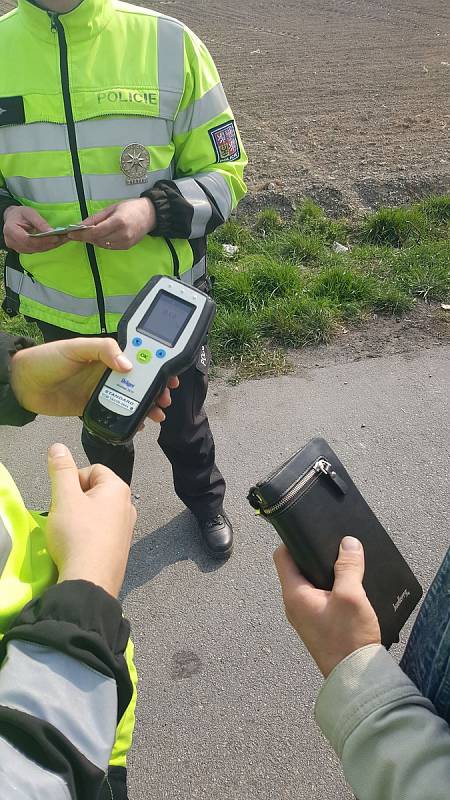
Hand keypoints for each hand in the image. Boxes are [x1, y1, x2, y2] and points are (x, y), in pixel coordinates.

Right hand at [3, 206, 68, 253]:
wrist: (12, 218)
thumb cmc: (19, 214)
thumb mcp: (29, 212)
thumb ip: (39, 222)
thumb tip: (51, 231)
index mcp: (11, 230)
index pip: (27, 240)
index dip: (42, 240)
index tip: (55, 237)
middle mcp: (12, 242)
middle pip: (33, 247)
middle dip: (50, 243)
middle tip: (63, 238)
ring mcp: (18, 248)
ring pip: (37, 250)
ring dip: (51, 246)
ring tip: (63, 240)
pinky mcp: (24, 250)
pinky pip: (37, 250)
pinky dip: (48, 246)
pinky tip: (56, 242)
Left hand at [10, 337, 178, 418]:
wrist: (22, 384)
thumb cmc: (46, 359)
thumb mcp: (76, 347)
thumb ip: (103, 350)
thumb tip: (128, 364)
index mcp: (107, 354)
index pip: (138, 357)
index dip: (156, 365)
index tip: (170, 375)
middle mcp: (107, 372)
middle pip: (140, 382)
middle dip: (156, 390)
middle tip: (166, 399)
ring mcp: (101, 391)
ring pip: (131, 399)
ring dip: (147, 406)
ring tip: (157, 414)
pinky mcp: (93, 408)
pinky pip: (116, 415)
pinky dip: (129, 420)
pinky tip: (138, 424)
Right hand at [46, 444, 135, 596]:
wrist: (90, 581)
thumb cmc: (78, 534)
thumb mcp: (64, 497)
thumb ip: (61, 470)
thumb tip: (59, 447)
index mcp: (119, 489)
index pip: (93, 469)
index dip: (73, 479)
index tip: (63, 497)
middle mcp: (128, 506)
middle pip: (96, 491)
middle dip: (76, 499)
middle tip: (63, 514)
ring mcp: (127, 529)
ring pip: (97, 512)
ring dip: (80, 517)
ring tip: (69, 532)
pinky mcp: (120, 549)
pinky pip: (101, 532)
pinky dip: (88, 534)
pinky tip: (78, 546)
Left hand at [67, 198, 155, 249]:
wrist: (149, 215)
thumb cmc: (130, 208)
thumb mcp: (111, 208)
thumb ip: (95, 218)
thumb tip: (80, 225)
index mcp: (118, 222)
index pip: (95, 232)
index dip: (82, 235)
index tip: (71, 234)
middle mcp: (122, 234)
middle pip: (97, 240)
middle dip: (86, 237)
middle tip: (78, 233)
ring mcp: (125, 242)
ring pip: (102, 245)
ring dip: (94, 240)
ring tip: (90, 233)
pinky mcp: (126, 247)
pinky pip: (109, 247)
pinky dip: (102, 242)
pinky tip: (101, 236)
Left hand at [274, 537, 380, 677]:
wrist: (356, 678)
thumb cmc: (348, 639)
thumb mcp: (351, 596)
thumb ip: (348, 567)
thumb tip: (348, 543)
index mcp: (294, 594)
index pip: (281, 557)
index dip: (293, 540)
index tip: (310, 530)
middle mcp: (295, 605)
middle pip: (297, 568)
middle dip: (313, 555)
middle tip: (333, 544)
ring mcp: (305, 616)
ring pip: (310, 583)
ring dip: (324, 572)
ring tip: (344, 563)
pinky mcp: (318, 625)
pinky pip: (319, 597)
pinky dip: (330, 588)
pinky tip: (348, 586)